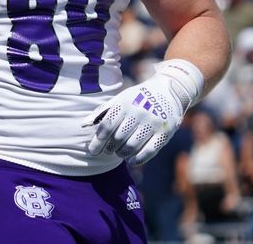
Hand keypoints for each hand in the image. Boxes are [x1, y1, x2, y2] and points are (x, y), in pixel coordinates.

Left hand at [83, 59, 203, 165]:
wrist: (169, 91)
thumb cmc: (137, 97)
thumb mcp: (119, 99)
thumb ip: (101, 112)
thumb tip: (83, 124)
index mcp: (124, 104)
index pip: (107, 126)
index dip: (98, 141)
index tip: (93, 150)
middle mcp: (138, 113)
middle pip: (118, 137)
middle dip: (109, 148)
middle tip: (106, 152)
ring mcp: (153, 123)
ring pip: (132, 145)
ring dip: (122, 153)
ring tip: (119, 154)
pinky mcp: (165, 133)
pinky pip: (150, 151)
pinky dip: (138, 159)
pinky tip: (131, 160)